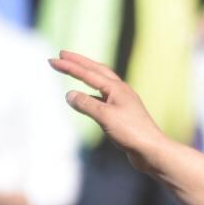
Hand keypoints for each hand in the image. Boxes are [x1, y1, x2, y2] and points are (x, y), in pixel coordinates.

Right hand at [49, 51, 168, 175]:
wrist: (151, 150)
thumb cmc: (131, 132)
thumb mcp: (104, 116)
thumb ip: (85, 104)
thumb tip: (69, 95)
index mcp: (117, 88)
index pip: (88, 73)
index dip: (69, 66)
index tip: (52, 59)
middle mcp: (121, 91)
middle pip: (97, 71)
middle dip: (79, 62)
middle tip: (62, 54)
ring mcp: (123, 102)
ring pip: (102, 83)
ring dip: (87, 74)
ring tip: (75, 68)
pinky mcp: (123, 114)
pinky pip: (103, 98)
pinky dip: (91, 94)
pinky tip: (86, 98)